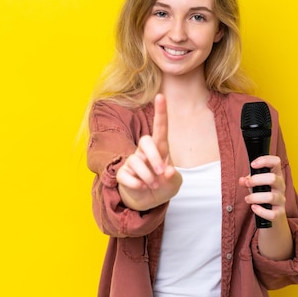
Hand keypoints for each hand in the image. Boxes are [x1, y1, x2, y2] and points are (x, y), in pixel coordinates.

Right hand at [116, 94, 181, 210]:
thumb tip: (168, 171)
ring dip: (147, 176)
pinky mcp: (122, 172)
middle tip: (161, 172)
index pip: (160, 128)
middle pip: (146, 141)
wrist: (148, 200)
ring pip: (136, 161)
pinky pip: (126, 175)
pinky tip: (141, 188)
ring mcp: (132, 161)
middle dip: (154, 158)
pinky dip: (136, 184)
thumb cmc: (163, 185)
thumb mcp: (174, 184)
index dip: (161, 112)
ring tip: (152, 185)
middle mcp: (145, 151)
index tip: (161, 96)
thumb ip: (173, 177)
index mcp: (160, 149)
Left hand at [239, 155, 286, 222]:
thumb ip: (248, 181)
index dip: (265, 160)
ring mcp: (281, 200)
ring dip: (255, 197)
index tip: (253, 165)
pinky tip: (254, 208)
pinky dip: (261, 211)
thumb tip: (242, 180)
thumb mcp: (255, 184)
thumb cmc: (264, 194)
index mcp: (276, 175)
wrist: (273, 213)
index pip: (276, 162)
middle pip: (273, 178)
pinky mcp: (279, 213)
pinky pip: (272, 214)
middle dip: (256, 180)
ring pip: (271, 197)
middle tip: (247, 184)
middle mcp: (281, 186)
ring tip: (247, 199)